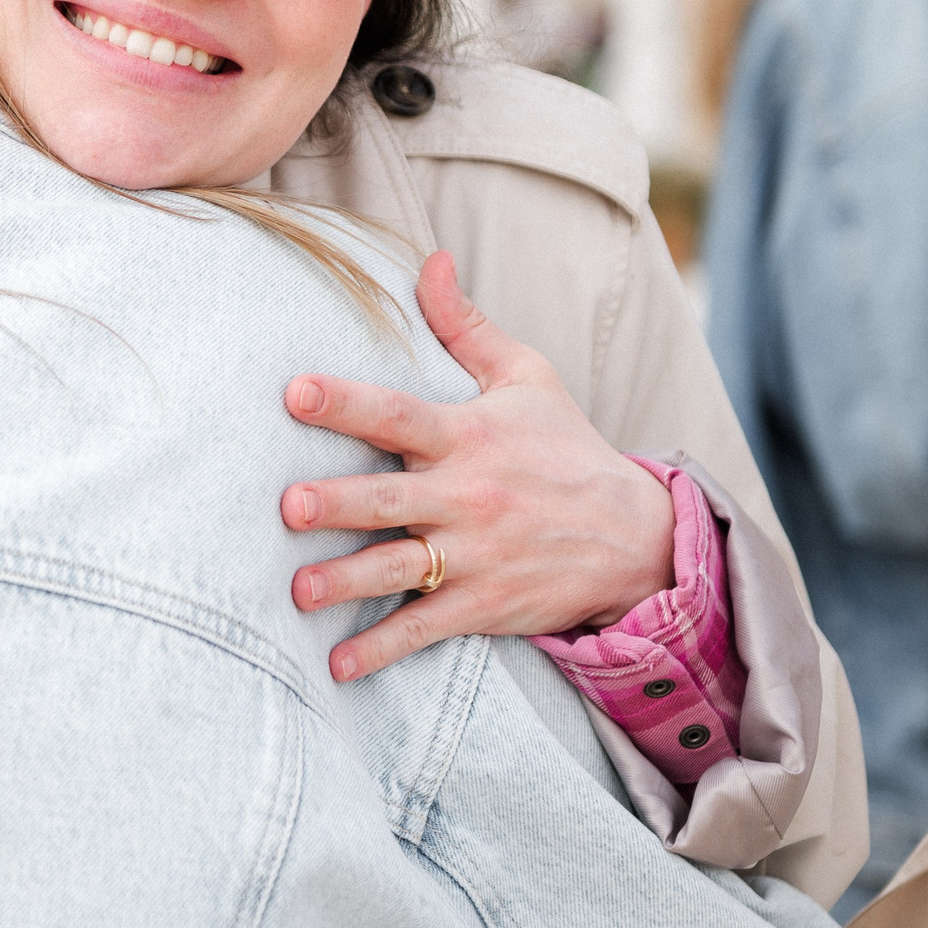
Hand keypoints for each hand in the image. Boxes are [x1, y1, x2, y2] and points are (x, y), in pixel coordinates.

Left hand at [281, 250, 675, 681]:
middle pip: (391, 497)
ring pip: (400, 568)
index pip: (398, 413)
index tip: (295, 392)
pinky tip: (338, 666)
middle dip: (340, 503)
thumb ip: (466, 326)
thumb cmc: (567, 448)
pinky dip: (381, 650)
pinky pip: (424, 629)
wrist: (637, 538)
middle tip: (290, 506)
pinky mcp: (483, 605)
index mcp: (469, 435)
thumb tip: (430, 260)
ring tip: (297, 591)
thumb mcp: (527, 378)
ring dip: (347, 582)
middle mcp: (468, 495)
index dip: (347, 401)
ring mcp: (475, 555)